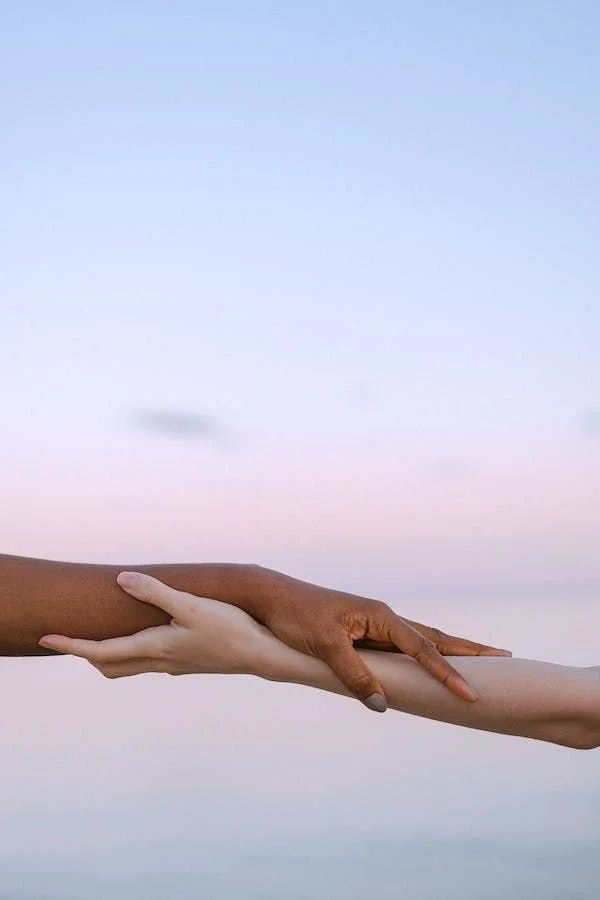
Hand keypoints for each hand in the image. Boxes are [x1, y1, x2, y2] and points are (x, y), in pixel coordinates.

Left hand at [39, 572, 273, 678]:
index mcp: (155, 648)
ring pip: (131, 665)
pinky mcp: (190, 662)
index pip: (101, 651)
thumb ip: (155, 593)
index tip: (46, 639)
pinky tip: (149, 636)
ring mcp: (176, 665)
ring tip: (101, 636)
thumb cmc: (229, 629)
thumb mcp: (191, 605)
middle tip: (68, 638)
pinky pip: (151, 661)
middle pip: (111, 665)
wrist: (264, 656)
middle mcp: (161, 661)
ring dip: (110, 654)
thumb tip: (121, 580)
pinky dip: (135, 651)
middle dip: (87, 653)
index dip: (72, 645)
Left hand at [229, 567, 511, 710]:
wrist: (272, 597)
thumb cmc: (296, 616)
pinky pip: (402, 648)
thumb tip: (383, 704)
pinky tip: (430, 664)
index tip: (471, 693)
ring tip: (482, 657)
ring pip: (421, 641)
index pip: (423, 649)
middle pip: (434, 637)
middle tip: (506, 656)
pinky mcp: (364, 632)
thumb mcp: (324, 646)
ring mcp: (375, 624)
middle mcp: (383, 617)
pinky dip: (424, 656)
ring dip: (451, 650)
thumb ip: (354, 674)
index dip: (447, 673)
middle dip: (469, 650)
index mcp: (380, 616)